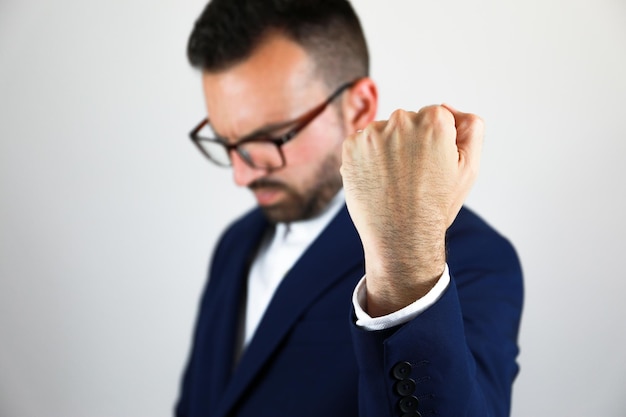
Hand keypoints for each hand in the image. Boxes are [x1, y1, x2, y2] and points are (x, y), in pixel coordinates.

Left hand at [341, 105, 483, 315]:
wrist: (401, 236)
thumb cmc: (436, 205)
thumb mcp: (469, 166)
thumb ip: (470, 127)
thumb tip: (448, 107)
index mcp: (434, 120)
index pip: (435, 117)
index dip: (434, 143)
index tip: (431, 166)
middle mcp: (402, 120)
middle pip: (407, 122)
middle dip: (410, 143)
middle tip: (413, 176)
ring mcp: (373, 133)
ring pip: (383, 133)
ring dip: (386, 149)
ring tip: (393, 181)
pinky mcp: (351, 147)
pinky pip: (361, 144)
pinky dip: (366, 158)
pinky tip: (376, 180)